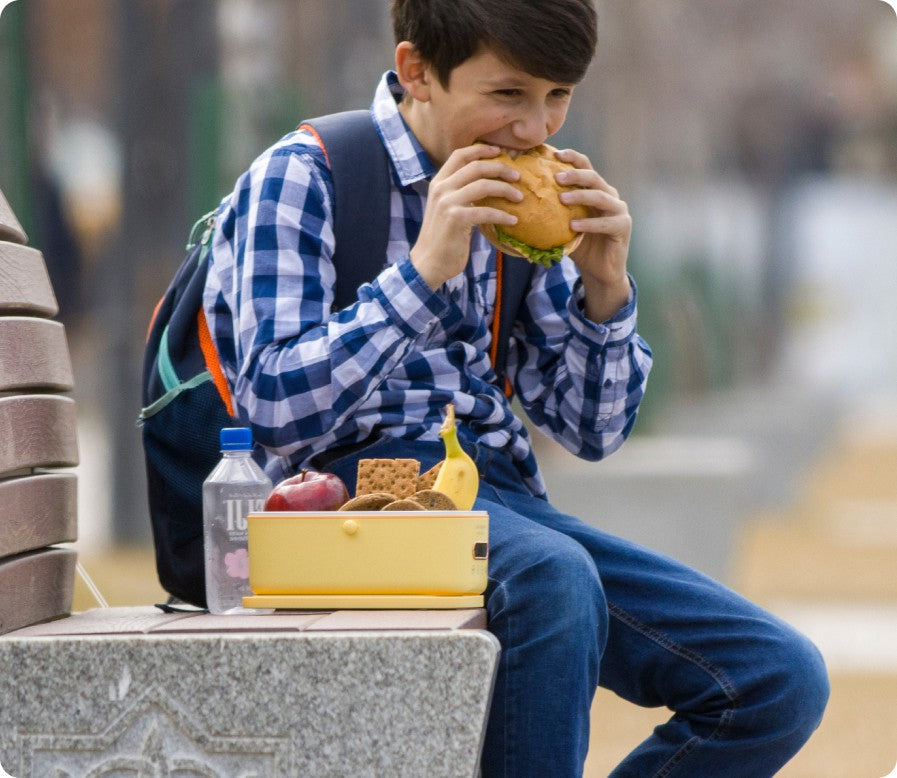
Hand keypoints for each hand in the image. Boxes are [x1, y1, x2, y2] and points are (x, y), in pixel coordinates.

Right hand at [410, 144, 522, 289]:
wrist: (429, 262)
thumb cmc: (443, 237)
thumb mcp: (447, 209)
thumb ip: (460, 193)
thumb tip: (488, 184)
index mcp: (438, 183)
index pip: (460, 155)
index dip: (481, 149)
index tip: (500, 151)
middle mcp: (441, 188)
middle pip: (476, 167)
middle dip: (500, 168)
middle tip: (517, 177)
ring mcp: (447, 203)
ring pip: (484, 186)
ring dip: (506, 190)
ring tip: (519, 197)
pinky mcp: (456, 219)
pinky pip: (486, 211)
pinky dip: (503, 215)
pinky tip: (513, 220)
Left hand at [554, 148, 631, 321]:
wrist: (599, 270)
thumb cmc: (579, 245)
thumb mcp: (562, 225)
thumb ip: (550, 211)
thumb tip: (516, 202)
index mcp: (596, 190)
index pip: (585, 166)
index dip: (572, 158)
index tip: (553, 154)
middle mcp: (609, 195)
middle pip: (593, 177)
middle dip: (574, 174)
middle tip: (556, 177)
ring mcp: (618, 210)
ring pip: (600, 196)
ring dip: (580, 195)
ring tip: (562, 198)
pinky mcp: (622, 227)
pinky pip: (605, 223)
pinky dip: (589, 224)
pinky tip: (573, 226)